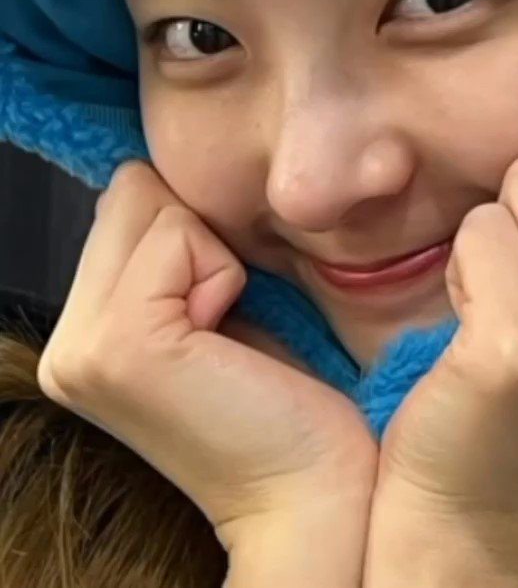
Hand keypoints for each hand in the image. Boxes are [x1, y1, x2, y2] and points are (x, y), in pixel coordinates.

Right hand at [36, 160, 377, 550]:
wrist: (312, 490)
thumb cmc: (280, 397)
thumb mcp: (208, 305)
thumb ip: (166, 246)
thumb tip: (159, 169)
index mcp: (80, 330)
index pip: (124, 196)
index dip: (189, 230)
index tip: (217, 304)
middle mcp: (64, 341)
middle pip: (134, 189)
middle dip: (196, 235)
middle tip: (222, 319)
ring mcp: (81, 346)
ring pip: (153, 201)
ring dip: (210, 252)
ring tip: (223, 328)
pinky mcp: (118, 344)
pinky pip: (178, 235)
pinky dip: (220, 272)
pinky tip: (225, 334)